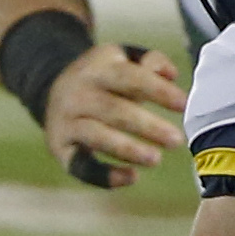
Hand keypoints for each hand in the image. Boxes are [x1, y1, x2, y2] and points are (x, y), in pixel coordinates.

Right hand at [43, 43, 184, 189]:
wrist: (51, 90)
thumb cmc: (103, 76)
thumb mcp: (122, 57)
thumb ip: (150, 61)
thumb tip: (170, 75)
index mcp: (97, 68)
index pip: (130, 78)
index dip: (157, 91)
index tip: (183, 104)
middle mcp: (77, 95)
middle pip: (113, 110)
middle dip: (147, 126)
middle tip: (177, 140)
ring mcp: (66, 123)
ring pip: (96, 137)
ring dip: (127, 150)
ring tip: (156, 159)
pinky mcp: (59, 148)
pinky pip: (80, 165)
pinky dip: (104, 175)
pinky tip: (131, 178)